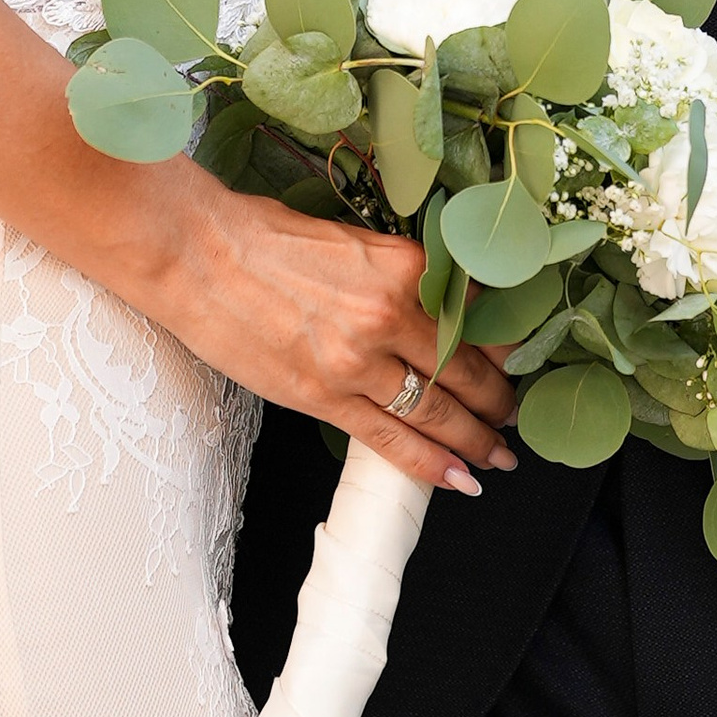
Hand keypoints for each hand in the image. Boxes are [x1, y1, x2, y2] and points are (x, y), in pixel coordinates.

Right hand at [132, 168, 520, 494]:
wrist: (197, 253)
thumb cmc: (266, 237)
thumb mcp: (355, 243)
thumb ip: (403, 277)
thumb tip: (446, 307)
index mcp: (404, 267)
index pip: (478, 318)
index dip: (507, 349)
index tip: (519, 365)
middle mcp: (389, 315)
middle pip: (466, 370)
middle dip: (498, 402)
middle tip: (515, 418)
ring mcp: (356, 362)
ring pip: (436, 412)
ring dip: (474, 440)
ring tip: (496, 458)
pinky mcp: (322, 397)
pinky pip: (389, 441)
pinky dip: (428, 464)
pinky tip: (457, 479)